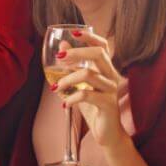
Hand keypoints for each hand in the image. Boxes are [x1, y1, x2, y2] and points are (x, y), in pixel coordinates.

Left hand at [53, 30, 127, 148]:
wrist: (106, 132)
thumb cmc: (92, 106)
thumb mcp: (80, 84)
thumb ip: (72, 66)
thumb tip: (62, 46)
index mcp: (106, 69)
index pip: (103, 46)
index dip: (90, 37)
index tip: (74, 32)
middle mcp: (111, 76)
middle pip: (98, 54)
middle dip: (76, 52)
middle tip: (58, 58)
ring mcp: (111, 90)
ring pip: (88, 74)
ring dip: (67, 79)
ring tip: (54, 87)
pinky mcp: (108, 104)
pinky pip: (87, 95)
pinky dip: (71, 98)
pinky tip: (64, 104)